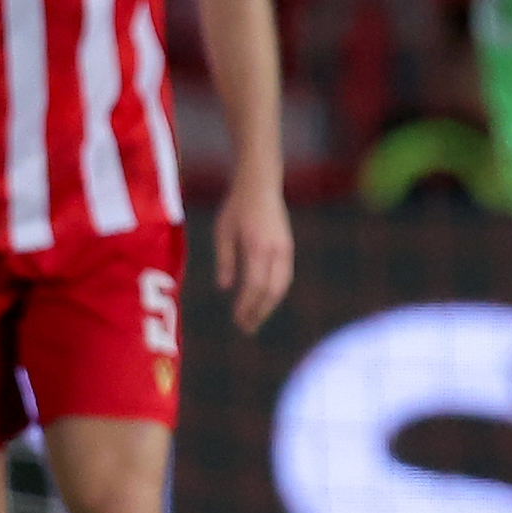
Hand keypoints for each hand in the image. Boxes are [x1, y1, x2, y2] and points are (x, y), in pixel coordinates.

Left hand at [215, 175, 292, 333]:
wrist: (261, 184)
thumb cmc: (237, 207)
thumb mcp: (223, 232)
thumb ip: (225, 261)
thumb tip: (225, 289)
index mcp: (258, 247)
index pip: (254, 285)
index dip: (247, 306)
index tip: (236, 319)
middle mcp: (276, 251)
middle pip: (271, 291)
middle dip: (259, 312)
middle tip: (246, 328)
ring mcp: (285, 249)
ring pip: (281, 287)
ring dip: (268, 306)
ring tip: (255, 319)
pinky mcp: (288, 248)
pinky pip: (284, 277)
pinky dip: (274, 293)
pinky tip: (264, 301)